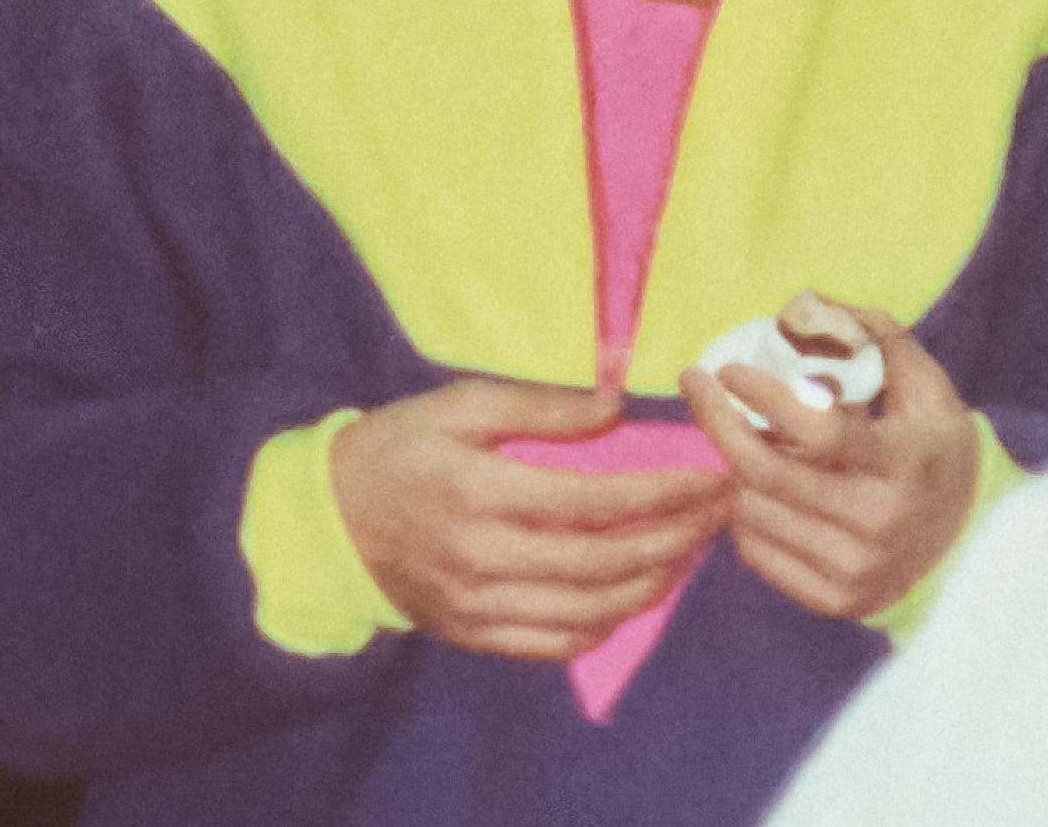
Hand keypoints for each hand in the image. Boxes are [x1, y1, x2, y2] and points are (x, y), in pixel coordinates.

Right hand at [329, 378, 732, 661]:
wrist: (329, 517)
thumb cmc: (401, 446)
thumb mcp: (460, 403)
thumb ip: (541, 407)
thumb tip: (616, 407)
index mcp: (482, 491)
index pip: (596, 502)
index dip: (663, 493)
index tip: (710, 476)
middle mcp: (483, 558)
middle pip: (603, 563)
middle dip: (675, 538)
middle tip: (718, 514)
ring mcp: (477, 606)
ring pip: (588, 612)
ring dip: (651, 586)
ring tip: (687, 551)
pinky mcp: (472, 635)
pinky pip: (553, 644)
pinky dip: (604, 625)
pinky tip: (633, 595)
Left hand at [681, 306, 977, 621]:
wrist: (968, 543)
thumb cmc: (933, 449)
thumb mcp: (924, 387)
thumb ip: (871, 335)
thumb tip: (801, 305)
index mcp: (905, 461)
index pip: (819, 429)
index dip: (764, 397)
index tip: (727, 369)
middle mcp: (880, 521)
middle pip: (768, 472)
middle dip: (718, 421)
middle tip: (695, 385)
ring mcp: (855, 568)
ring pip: (753, 510)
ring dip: (734, 466)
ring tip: (744, 437)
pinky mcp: (834, 599)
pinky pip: (755, 550)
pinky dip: (744, 512)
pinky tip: (759, 488)